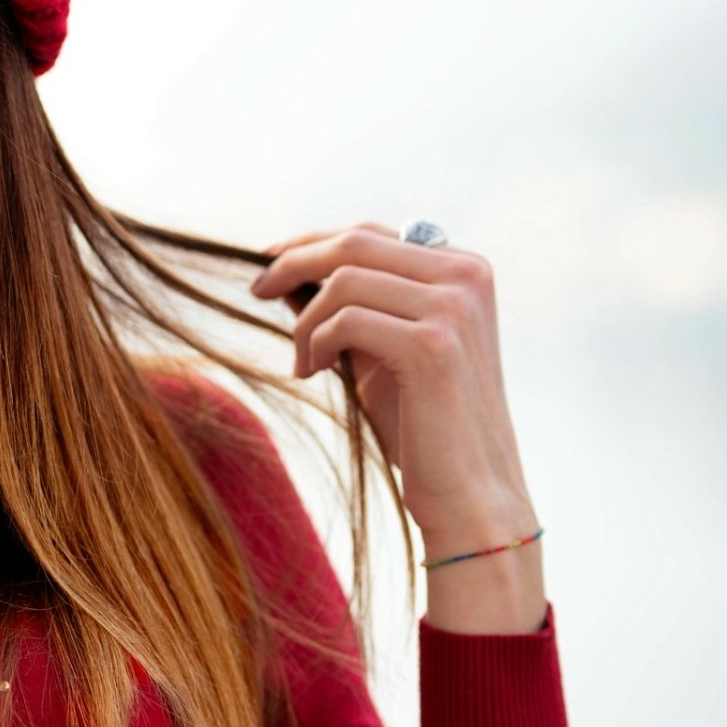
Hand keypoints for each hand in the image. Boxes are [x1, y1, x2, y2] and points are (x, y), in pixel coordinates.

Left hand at [248, 222, 535, 538]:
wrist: (469, 492)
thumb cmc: (421, 421)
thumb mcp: (383, 345)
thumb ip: (353, 302)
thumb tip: (284, 266)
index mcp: (464, 269)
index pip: (370, 234)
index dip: (311, 242)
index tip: (268, 260)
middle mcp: (466, 277)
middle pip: (353, 244)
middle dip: (293, 263)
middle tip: (257, 290)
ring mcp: (454, 308)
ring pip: (343, 280)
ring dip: (305, 320)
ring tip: (302, 360)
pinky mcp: (434, 344)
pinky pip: (347, 320)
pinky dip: (316, 341)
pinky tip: (311, 369)